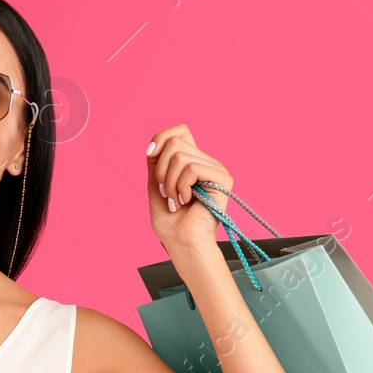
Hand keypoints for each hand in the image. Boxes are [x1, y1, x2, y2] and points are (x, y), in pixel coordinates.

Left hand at [145, 124, 232, 253]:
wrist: (180, 242)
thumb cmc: (169, 219)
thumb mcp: (156, 182)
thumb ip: (157, 160)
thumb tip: (156, 141)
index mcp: (192, 160)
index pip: (180, 130)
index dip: (161, 138)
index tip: (149, 155)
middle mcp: (206, 162)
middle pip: (175, 142)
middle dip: (161, 170)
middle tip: (167, 192)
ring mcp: (216, 169)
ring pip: (181, 156)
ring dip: (170, 183)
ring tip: (176, 200)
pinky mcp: (222, 179)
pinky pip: (192, 168)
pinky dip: (181, 187)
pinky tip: (187, 201)